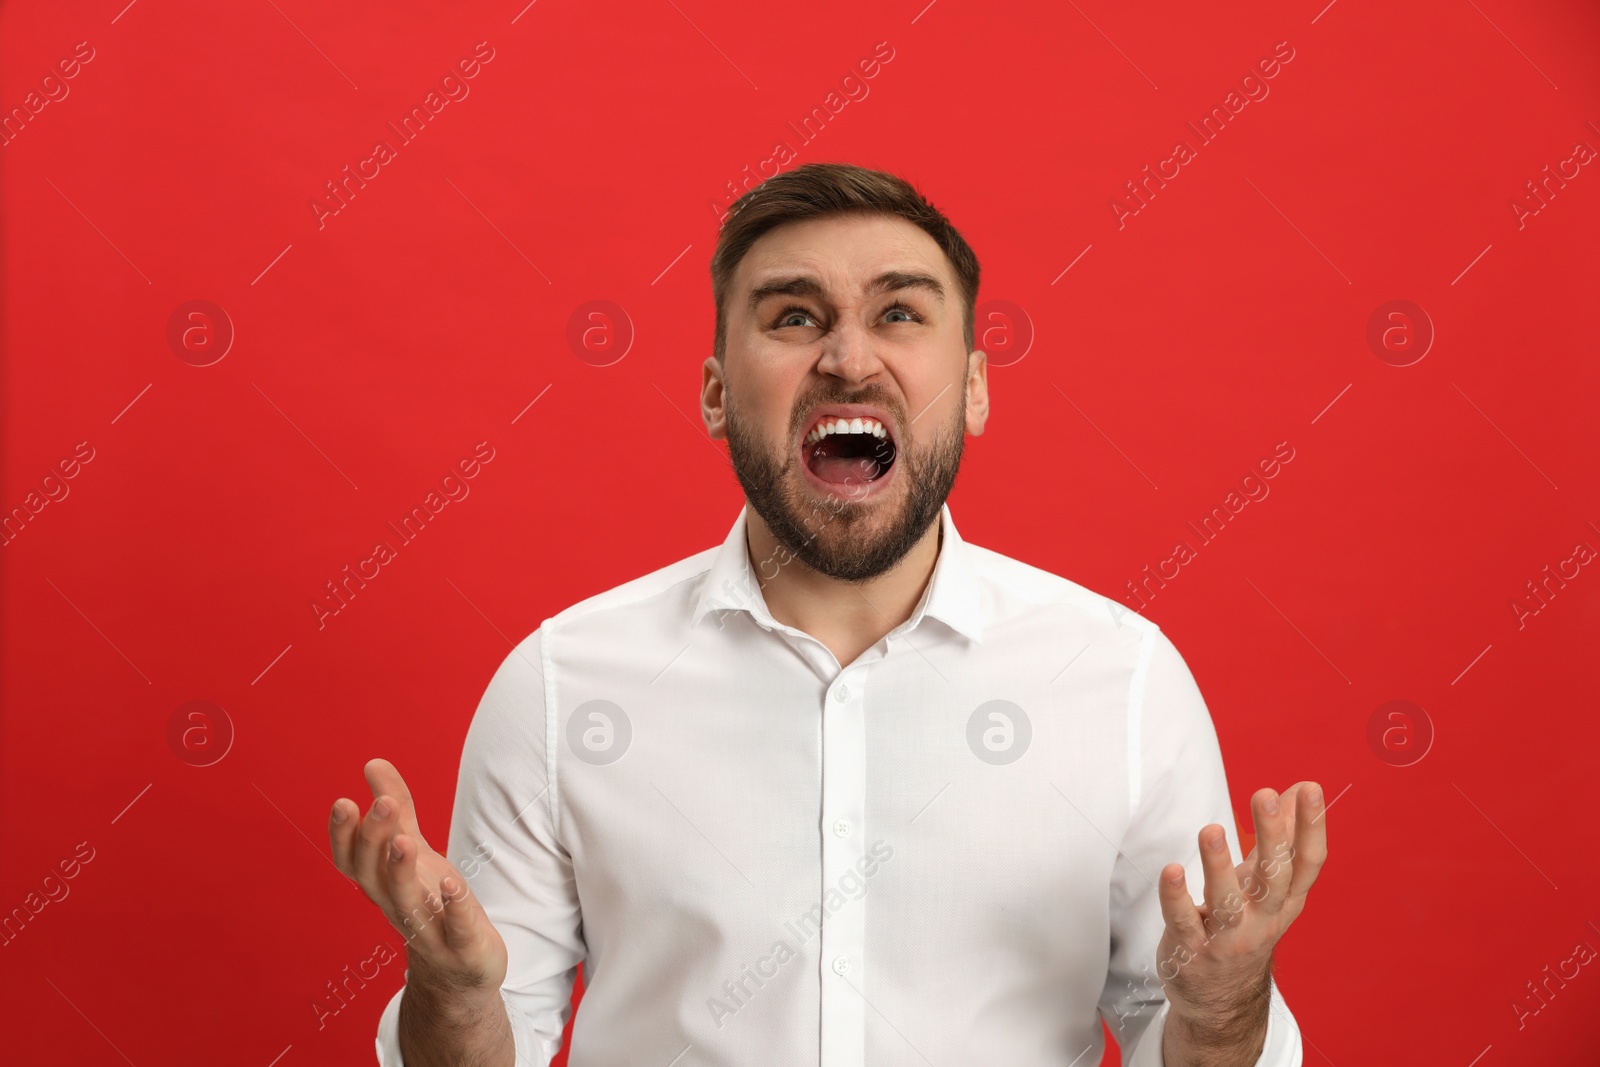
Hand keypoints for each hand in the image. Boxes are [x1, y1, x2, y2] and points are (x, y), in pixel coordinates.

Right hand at [329, 758, 507, 995]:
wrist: (459, 970)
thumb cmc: (431, 901)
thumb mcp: (414, 850)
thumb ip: (398, 809)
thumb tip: (373, 763)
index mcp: (382, 884)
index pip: (351, 861)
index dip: (344, 836)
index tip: (343, 802)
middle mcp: (396, 907)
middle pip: (374, 875)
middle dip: (373, 840)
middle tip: (380, 805)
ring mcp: (428, 929)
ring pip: (406, 902)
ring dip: (402, 871)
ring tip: (404, 840)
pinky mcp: (462, 945)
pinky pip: (455, 927)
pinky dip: (453, 907)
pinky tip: (453, 882)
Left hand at [1155, 781, 1327, 1026]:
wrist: (1220, 1001)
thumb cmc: (1245, 927)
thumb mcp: (1268, 886)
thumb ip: (1282, 837)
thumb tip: (1300, 789)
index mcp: (1285, 902)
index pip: (1307, 864)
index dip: (1311, 827)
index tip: (1310, 788)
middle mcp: (1262, 921)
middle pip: (1274, 878)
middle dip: (1272, 836)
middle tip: (1265, 794)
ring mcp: (1226, 939)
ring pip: (1226, 903)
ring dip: (1218, 866)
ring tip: (1210, 830)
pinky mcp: (1190, 950)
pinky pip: (1182, 922)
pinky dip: (1175, 898)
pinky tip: (1170, 871)